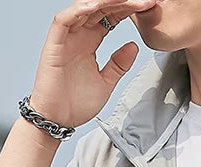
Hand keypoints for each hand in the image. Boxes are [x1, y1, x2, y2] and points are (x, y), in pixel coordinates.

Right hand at [29, 0, 158, 127]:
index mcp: (90, 42)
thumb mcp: (106, 82)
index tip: (147, 6)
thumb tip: (134, 45)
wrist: (58, 120)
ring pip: (82, 8)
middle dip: (120, 3)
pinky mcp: (54, 45)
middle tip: (142, 0)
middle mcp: (78, 36)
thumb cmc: (76, 104)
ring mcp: (65, 38)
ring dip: (103, 2)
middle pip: (99, 8)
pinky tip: (96, 6)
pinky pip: (64, 20)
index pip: (110, 17)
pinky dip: (78, 11)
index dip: (127, 9)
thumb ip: (119, 64)